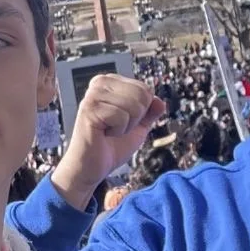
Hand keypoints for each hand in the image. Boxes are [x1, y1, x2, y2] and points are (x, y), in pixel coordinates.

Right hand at [51, 75, 163, 208]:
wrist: (90, 168)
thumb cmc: (111, 146)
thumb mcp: (138, 128)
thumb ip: (150, 113)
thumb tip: (160, 102)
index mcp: (111, 82)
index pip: (145, 88)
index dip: (142, 112)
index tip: (123, 121)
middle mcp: (100, 83)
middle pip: (142, 94)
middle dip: (136, 118)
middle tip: (117, 128)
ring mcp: (93, 95)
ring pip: (134, 106)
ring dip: (127, 126)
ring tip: (109, 131)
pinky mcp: (89, 109)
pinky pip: (122, 117)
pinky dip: (118, 131)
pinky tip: (103, 134)